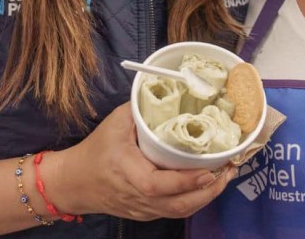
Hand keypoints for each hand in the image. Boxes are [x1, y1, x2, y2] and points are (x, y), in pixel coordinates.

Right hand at [46, 104, 237, 220]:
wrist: (75, 182)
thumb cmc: (95, 149)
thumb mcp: (115, 122)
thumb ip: (141, 108)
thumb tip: (170, 90)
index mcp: (127, 172)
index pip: (158, 185)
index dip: (186, 181)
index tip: (210, 170)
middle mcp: (137, 196)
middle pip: (178, 205)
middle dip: (209, 191)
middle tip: (230, 169)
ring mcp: (143, 209)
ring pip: (180, 211)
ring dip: (207, 196)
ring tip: (225, 176)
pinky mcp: (147, 213)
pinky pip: (175, 211)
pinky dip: (195, 200)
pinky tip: (208, 185)